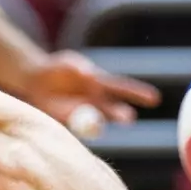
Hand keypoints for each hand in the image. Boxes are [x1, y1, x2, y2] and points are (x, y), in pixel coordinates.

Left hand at [19, 51, 160, 130]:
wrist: (35, 80)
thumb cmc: (56, 67)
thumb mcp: (66, 62)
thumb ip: (75, 65)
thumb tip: (87, 72)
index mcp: (100, 83)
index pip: (123, 89)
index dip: (138, 93)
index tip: (155, 99)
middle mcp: (96, 100)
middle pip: (114, 109)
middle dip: (122, 114)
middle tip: (129, 117)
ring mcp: (84, 112)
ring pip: (98, 121)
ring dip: (101, 124)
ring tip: (103, 128)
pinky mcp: (69, 121)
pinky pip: (78, 127)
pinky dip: (80, 127)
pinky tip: (73, 121)